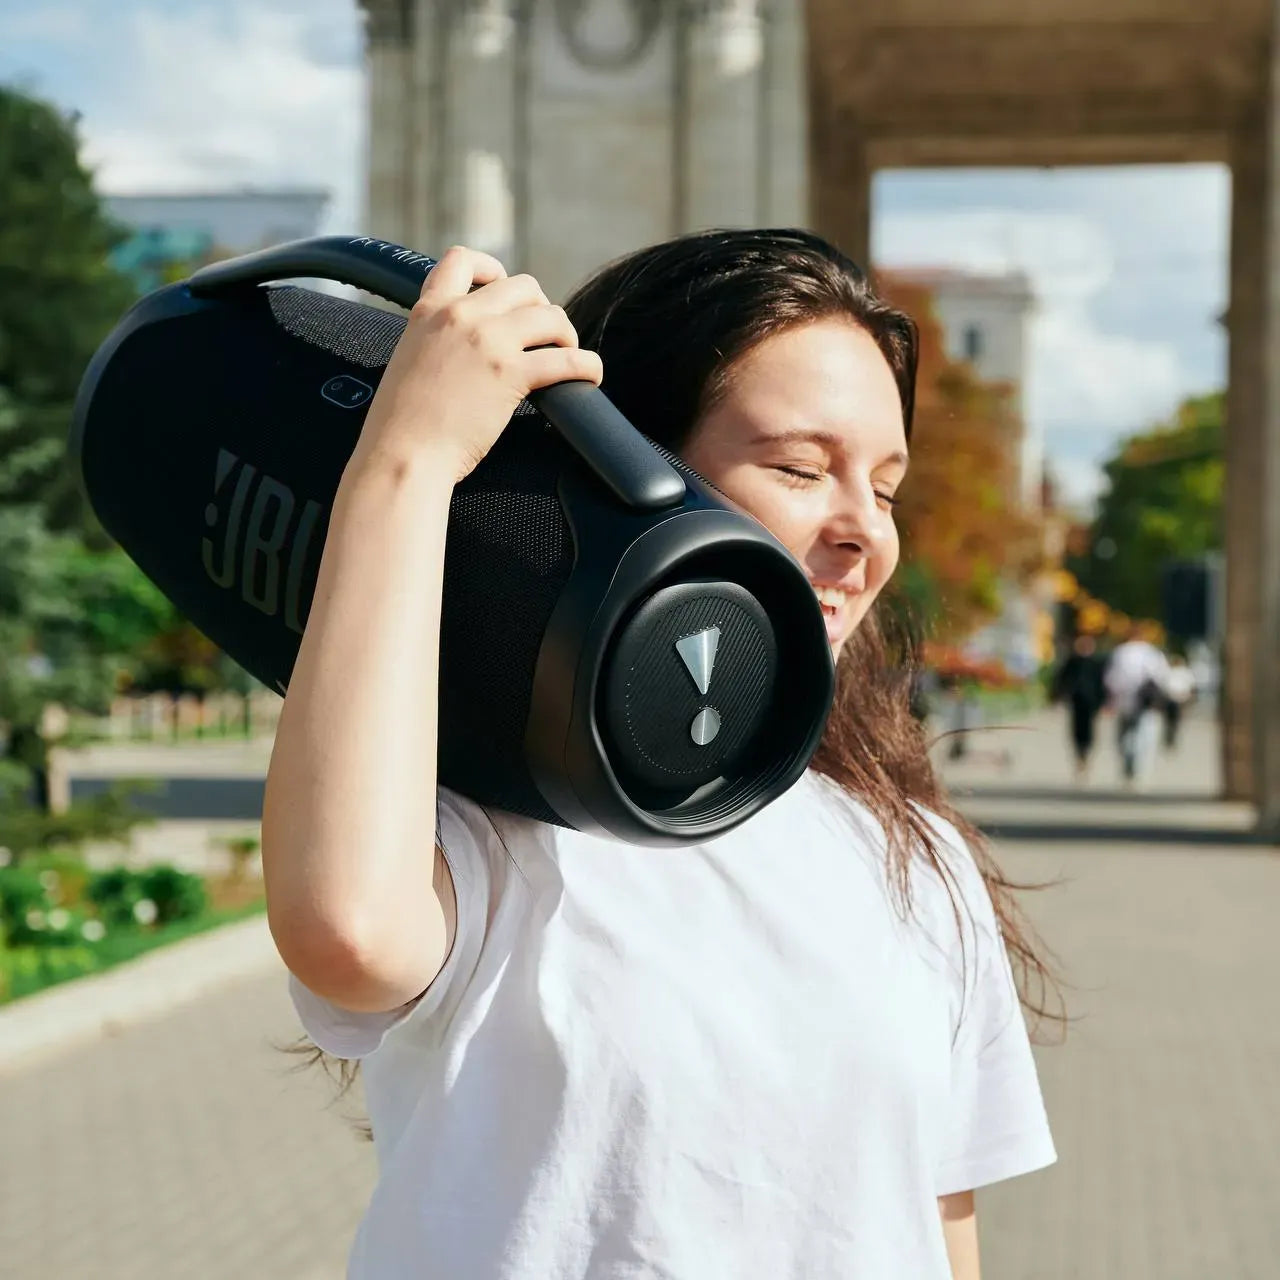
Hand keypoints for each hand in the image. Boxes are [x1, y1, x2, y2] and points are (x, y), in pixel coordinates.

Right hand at [353, 246, 603, 482]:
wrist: (402, 455)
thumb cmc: (402, 424)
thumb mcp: (410, 361)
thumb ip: (437, 342)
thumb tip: (466, 352)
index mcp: (429, 310)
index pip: (462, 259)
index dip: (493, 270)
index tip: (506, 293)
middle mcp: (460, 315)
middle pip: (523, 287)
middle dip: (540, 309)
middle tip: (544, 337)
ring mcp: (488, 341)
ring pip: (550, 315)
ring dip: (565, 334)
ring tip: (566, 354)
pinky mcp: (511, 374)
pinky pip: (567, 358)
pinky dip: (587, 365)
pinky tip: (590, 376)